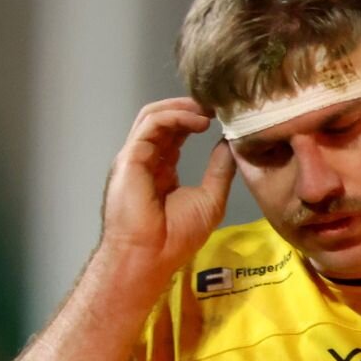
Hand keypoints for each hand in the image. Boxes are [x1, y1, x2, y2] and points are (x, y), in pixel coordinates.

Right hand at [98, 97, 235, 273]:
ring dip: (182, 107)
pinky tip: (197, 120)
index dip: (195, 120)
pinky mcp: (130, 156)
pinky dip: (174, 116)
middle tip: (216, 104)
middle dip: (189, 107)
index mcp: (162, 170)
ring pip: (153, 116)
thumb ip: (219, 170)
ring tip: (208, 110)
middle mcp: (147, 160)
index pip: (175, 134)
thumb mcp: (210, 199)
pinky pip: (151, 125)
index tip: (221, 115)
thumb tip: (230, 144)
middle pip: (163, 120)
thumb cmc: (176, 236)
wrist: (150, 256)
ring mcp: (136, 157)